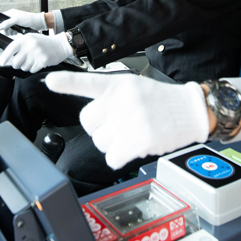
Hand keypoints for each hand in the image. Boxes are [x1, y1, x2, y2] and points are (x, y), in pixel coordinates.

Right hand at [0, 9, 47, 32]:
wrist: (40, 23)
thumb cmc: (29, 19)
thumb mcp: (17, 20)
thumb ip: (7, 23)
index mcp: (10, 13)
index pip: (0, 18)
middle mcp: (11, 18)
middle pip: (3, 25)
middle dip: (3, 31)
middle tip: (6, 35)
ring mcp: (15, 23)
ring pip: (7, 30)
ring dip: (8, 33)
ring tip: (12, 36)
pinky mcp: (19, 28)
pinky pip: (12, 32)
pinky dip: (12, 35)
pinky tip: (15, 36)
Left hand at [0, 33, 73, 71]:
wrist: (60, 45)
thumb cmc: (44, 43)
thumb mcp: (31, 38)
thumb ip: (20, 45)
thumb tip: (7, 56)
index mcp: (25, 39)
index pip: (10, 49)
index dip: (4, 57)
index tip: (2, 62)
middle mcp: (30, 45)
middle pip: (16, 62)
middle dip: (18, 64)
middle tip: (23, 61)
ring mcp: (36, 53)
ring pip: (24, 67)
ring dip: (27, 66)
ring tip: (33, 60)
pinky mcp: (42, 61)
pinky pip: (32, 70)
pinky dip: (34, 68)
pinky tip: (38, 62)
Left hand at [45, 72, 209, 169]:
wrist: (191, 111)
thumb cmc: (161, 101)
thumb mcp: (135, 87)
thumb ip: (111, 97)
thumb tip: (92, 120)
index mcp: (118, 84)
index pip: (87, 82)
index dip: (66, 82)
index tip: (49, 81)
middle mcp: (122, 101)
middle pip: (88, 123)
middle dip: (99, 128)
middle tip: (118, 125)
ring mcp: (130, 121)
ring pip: (100, 143)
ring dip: (112, 144)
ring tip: (132, 133)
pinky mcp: (139, 140)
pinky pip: (112, 158)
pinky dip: (119, 158)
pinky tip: (134, 147)